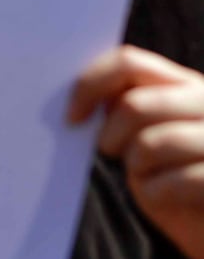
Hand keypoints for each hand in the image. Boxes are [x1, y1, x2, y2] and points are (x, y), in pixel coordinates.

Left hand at [69, 45, 203, 258]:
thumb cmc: (172, 180)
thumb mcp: (146, 135)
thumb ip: (128, 108)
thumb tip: (87, 96)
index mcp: (185, 83)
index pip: (129, 62)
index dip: (90, 85)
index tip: (72, 117)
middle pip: (134, 105)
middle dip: (110, 136)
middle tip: (110, 153)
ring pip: (150, 144)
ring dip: (135, 167)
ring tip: (147, 176)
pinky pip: (176, 181)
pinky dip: (156, 193)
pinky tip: (164, 196)